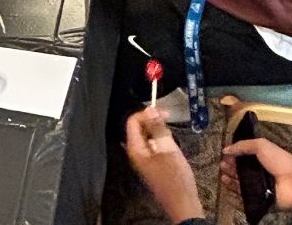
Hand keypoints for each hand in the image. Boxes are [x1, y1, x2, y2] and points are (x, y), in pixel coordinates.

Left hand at [124, 108, 203, 222]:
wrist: (183, 206)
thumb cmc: (176, 179)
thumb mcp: (168, 149)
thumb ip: (157, 128)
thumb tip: (149, 109)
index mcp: (135, 148)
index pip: (133, 121)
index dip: (147, 114)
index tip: (165, 113)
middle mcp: (136, 153)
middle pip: (139, 128)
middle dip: (154, 123)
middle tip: (170, 125)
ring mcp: (144, 160)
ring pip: (148, 137)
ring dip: (160, 133)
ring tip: (173, 139)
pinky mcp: (152, 165)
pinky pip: (154, 147)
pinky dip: (162, 143)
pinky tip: (173, 150)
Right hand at [222, 138, 291, 208]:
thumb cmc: (279, 161)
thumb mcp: (261, 145)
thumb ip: (242, 146)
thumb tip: (225, 149)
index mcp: (260, 159)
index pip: (243, 157)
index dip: (233, 156)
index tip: (224, 155)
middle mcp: (258, 173)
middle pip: (239, 170)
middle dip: (229, 167)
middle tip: (221, 165)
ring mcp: (257, 186)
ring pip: (239, 183)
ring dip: (229, 179)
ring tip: (222, 176)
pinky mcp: (257, 198)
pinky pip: (243, 196)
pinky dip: (233, 193)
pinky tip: (226, 188)